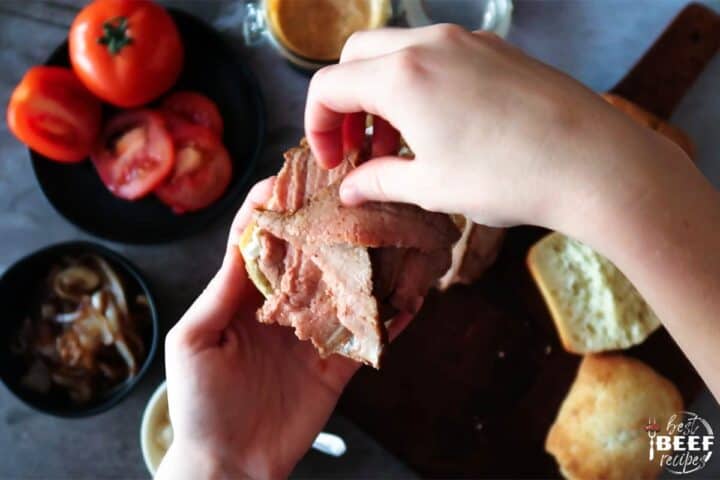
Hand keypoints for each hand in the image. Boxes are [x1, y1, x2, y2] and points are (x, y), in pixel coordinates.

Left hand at [156, 179, 411, 478]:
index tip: (290, 176)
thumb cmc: (199, 404)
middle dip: (328, 222)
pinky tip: (413, 296)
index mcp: (242, 295)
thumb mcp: (195, 341)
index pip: (259, 238)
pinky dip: (391, 317)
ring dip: (368, 264)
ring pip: (345, 288)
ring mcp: (313, 333)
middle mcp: (282, 305)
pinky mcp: (338, 364)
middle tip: (354, 191)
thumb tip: (246, 241)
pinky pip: (368, 335)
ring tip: (395, 233)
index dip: (272, 206)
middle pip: (309, 254)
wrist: (230, 464)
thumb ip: (221, 292)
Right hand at [307, 25, 719, 400]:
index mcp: (401, 77)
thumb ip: (380, 182)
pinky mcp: (497, 50)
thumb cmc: (507, 178)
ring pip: (399, 51)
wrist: (594, 163)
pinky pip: (439, 54)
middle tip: (358, 147)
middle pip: (357, 56)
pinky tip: (440, 126)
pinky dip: (420, 83)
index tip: (333, 163)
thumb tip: (350, 189)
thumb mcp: (431, 188)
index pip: (328, 86)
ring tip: (400, 144)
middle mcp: (430, 44)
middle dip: (345, 101)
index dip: (317, 127)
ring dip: (383, 92)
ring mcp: (467, 41)